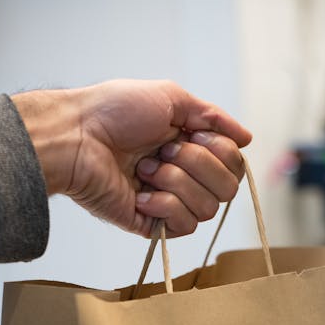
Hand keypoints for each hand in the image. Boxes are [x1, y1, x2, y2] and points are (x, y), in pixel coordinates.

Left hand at [12, 80, 251, 237]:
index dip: (220, 149)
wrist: (77, 136)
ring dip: (176, 182)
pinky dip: (165, 206)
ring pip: (209, 209)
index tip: (189, 133)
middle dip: (198, 164)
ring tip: (145, 169)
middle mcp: (186, 176)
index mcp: (191, 147)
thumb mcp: (171, 98)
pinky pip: (184, 226)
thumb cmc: (114, 111)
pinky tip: (140, 194)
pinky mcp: (154, 226)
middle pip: (229, 189)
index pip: (234, 163)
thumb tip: (247, 138)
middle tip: (163, 150)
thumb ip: (213, 116)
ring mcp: (170, 203)